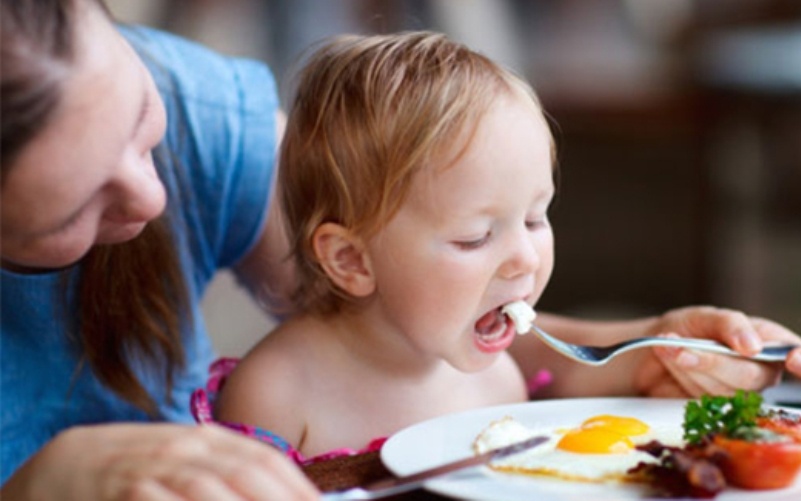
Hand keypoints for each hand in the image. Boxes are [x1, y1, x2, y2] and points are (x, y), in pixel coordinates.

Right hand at [2, 423, 318, 500]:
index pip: (267, 461)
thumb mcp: (190, 460)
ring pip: (210, 491)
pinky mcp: (127, 491)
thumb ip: (231, 473)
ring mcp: (156, 470)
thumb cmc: (140, 467)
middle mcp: (188, 449)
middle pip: (247, 476)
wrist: (69, 463)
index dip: (299, 488)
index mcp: (210, 439)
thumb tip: (285, 491)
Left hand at [632, 306, 799, 397]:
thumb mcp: (706, 316)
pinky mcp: (716, 408)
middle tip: (682, 348)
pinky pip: (702, 399)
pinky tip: (671, 361)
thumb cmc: (688, 328)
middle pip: (750, 376)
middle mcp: (761, 370)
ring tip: (669, 347)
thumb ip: (730, 325)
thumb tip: (754, 346)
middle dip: (712, 362)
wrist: (655, 347)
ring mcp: (739, 392)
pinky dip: (682, 377)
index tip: (792, 359)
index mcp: (769, 341)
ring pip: (721, 389)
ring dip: (689, 367)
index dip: (800, 360)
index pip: (795, 353)